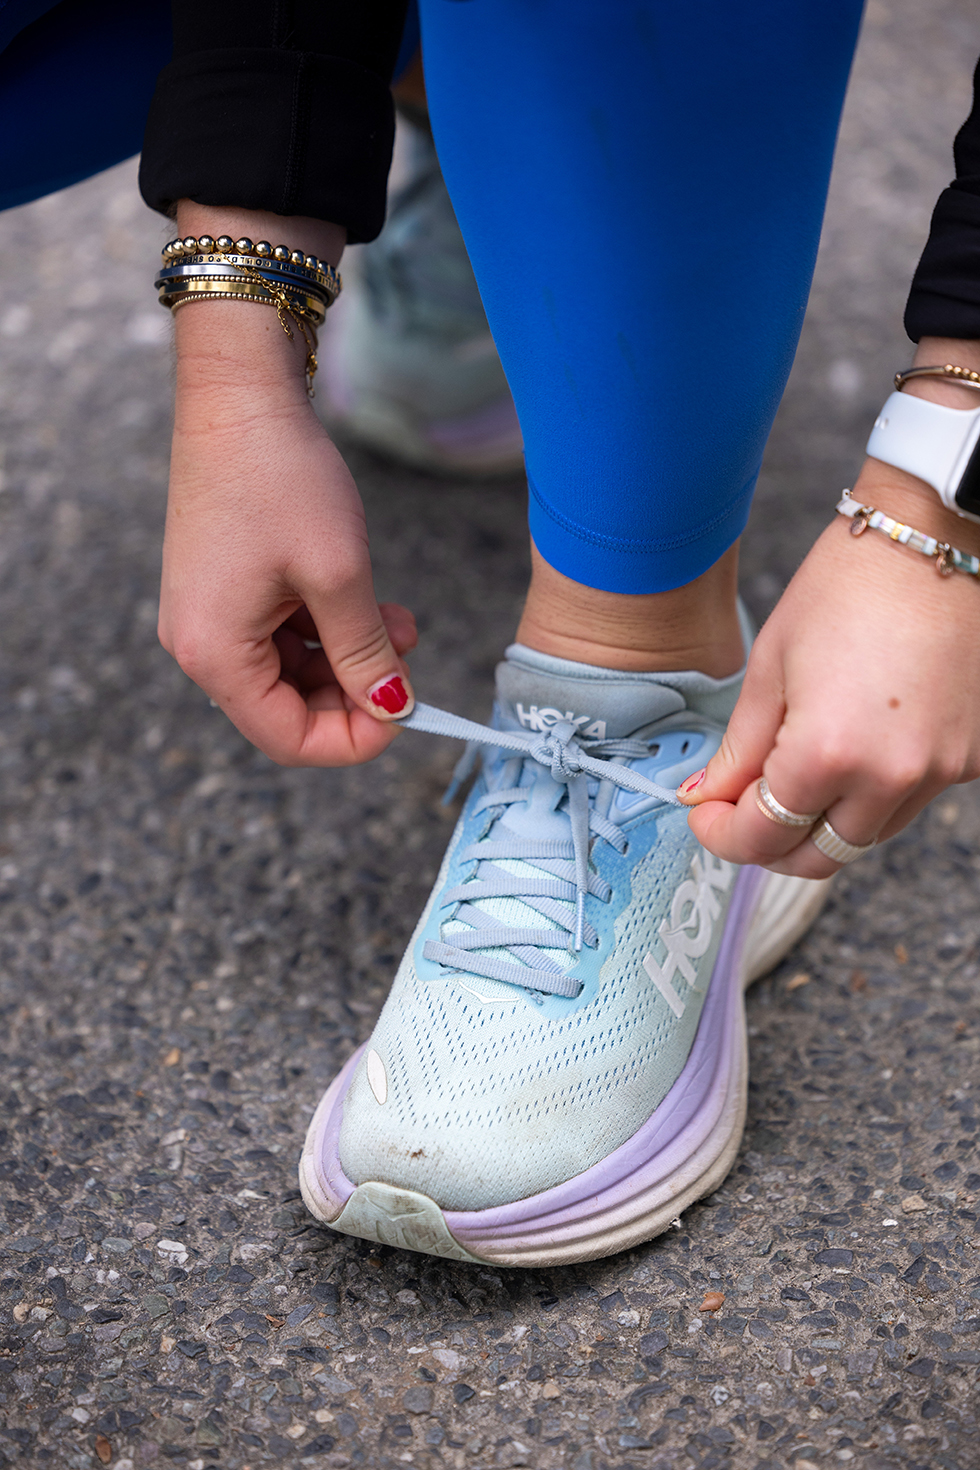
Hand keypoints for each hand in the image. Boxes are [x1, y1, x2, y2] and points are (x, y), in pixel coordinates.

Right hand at [157, 204, 416, 767]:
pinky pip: (282, 635)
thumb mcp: (338, 575)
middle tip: (412, 663)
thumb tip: (394, 709)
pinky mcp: (226, 588)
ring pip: (293, 672)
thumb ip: (366, 654)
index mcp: (215, 653)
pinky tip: (372, 603)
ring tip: (403, 623)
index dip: (354, 740)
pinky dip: (330, 628)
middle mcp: (200, 644)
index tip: (409, 713)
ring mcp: (211, 615)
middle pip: (288, 710)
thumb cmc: (281, 478)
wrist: (239, 392)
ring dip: (351, 658)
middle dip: (357, 695)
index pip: (288, 738)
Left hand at [678, 457, 979, 876]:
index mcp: (828, 753)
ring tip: (792, 777)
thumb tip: (704, 796)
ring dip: (822, 824)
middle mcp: (890, 777)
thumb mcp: (771, 666)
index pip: (763, 838)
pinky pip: (909, 801)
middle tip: (738, 810)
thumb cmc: (846, 585)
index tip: (702, 814)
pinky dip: (872, 794)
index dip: (721, 834)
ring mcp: (939, 771)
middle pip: (818, 856)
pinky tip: (852, 750)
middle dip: (769, 846)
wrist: (935, 538)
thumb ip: (739, 749)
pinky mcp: (971, 757)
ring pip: (866, 836)